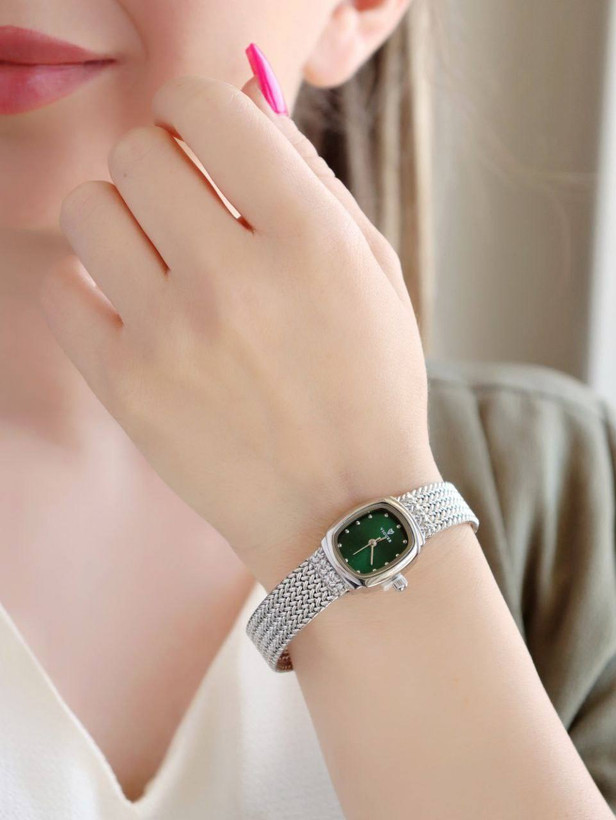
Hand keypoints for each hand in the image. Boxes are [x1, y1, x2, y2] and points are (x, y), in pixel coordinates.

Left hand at [38, 72, 441, 589]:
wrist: (342, 509)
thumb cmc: (368, 387)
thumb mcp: (376, 273)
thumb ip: (311, 181)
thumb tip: (244, 107)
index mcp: (308, 240)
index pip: (206, 107)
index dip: (194, 106)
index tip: (198, 133)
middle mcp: (233, 279)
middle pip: (137, 151)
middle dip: (160, 163)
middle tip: (184, 203)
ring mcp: (172, 336)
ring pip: (87, 209)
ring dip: (119, 216)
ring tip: (154, 254)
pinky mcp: (127, 389)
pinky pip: (58, 290)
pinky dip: (85, 284)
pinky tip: (126, 303)